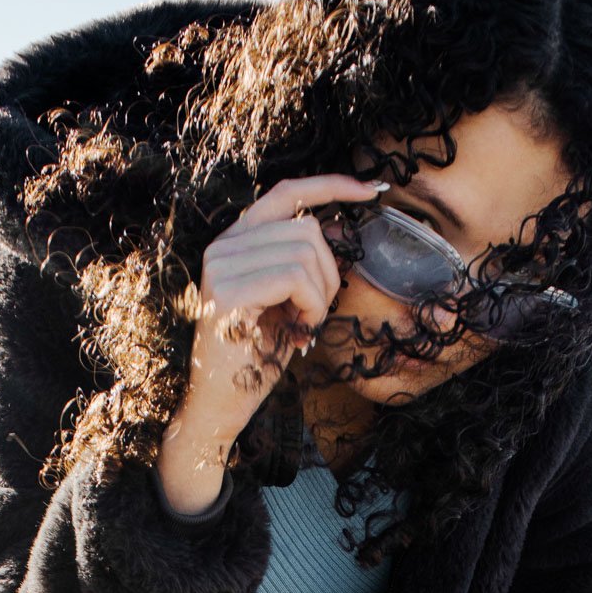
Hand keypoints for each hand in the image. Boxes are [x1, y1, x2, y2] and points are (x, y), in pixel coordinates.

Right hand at [173, 171, 387, 457]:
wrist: (219, 407)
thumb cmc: (255, 359)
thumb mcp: (285, 301)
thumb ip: (299, 261)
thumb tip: (335, 227)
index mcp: (235, 242)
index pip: (287, 192)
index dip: (331, 185)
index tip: (372, 191)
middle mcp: (222, 246)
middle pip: (305, 227)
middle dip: (328, 273)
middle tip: (314, 314)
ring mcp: (220, 266)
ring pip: (304, 251)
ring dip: (320, 295)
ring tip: (302, 326)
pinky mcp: (227, 291)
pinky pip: (295, 277)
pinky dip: (311, 306)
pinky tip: (299, 331)